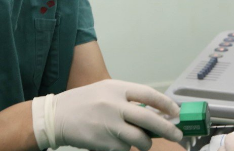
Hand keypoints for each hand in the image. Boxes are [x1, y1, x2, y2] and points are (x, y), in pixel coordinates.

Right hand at [32, 79, 182, 150]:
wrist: (56, 116)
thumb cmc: (84, 102)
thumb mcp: (106, 91)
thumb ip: (128, 99)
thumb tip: (155, 111)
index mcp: (117, 88)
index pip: (149, 94)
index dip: (166, 104)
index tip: (176, 112)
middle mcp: (114, 105)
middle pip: (149, 119)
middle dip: (168, 128)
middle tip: (178, 134)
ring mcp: (109, 125)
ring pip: (139, 139)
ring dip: (145, 142)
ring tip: (143, 141)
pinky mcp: (103, 143)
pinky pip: (124, 149)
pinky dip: (125, 148)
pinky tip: (116, 142)